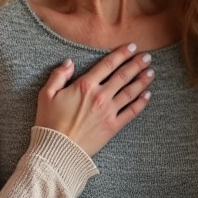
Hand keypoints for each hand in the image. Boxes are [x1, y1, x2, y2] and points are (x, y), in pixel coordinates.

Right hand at [36, 44, 152, 155]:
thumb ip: (58, 75)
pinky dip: (141, 103)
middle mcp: (100, 96)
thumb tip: (69, 62)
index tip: (132, 47)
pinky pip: (131, 112)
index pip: (108, 65)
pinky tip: (147, 95)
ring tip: (151, 72)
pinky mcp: (113, 127)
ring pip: (130, 92)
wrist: (57, 150)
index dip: (122, 54)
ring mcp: (108, 112)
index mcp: (84, 85)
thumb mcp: (46, 95)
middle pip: (123, 75)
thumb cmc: (49, 123)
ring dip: (142, 80)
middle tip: (147, 57)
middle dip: (137, 64)